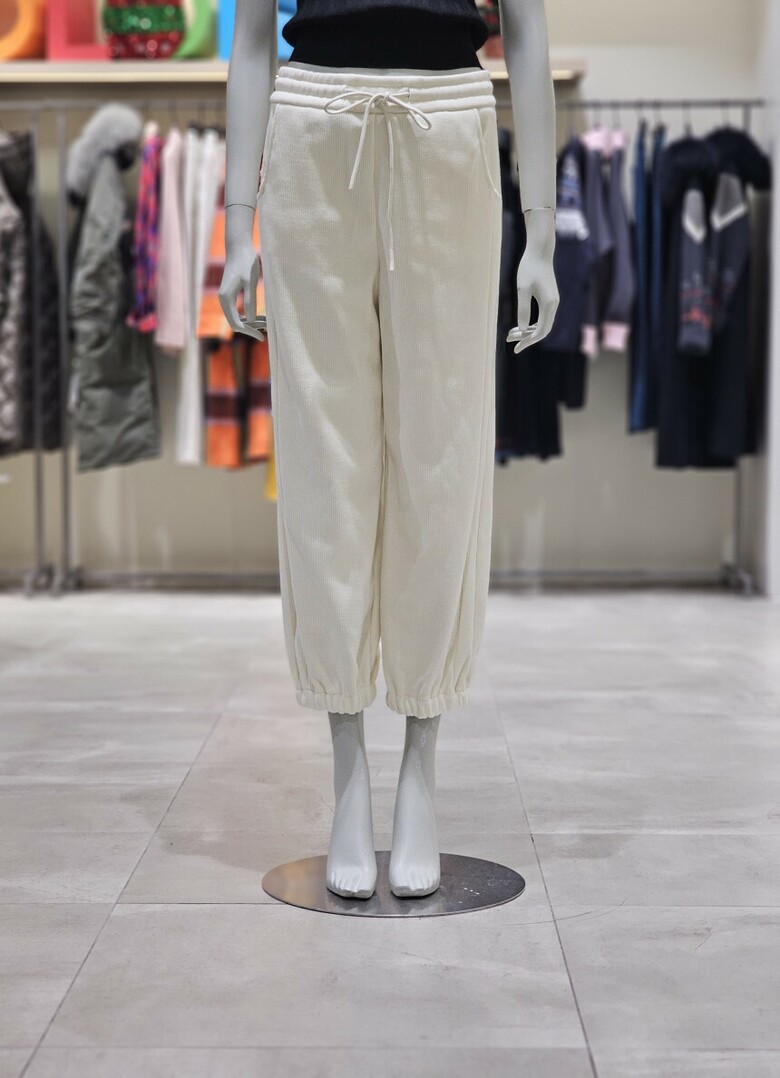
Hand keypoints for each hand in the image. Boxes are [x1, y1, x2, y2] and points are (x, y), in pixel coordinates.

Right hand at [219, 206, 265, 341]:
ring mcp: (227, 297)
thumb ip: (250, 301)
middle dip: (251, 327)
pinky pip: (239, 311)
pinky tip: (261, 315)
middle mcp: (224, 300)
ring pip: (238, 317)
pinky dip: (249, 314)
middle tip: (268, 327)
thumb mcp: (250, 282)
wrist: (238, 246)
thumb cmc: (245, 262)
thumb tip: (250, 320)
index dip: (249, 331)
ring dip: (251, 322)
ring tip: (267, 323)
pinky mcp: (232, 294)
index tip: (263, 335)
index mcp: (226, 299)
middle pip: (236, 323)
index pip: (236, 324)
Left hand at [506, 208, 558, 353]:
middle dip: (526, 338)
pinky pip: (541, 318)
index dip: (528, 342)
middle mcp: (553, 305)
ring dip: (526, 331)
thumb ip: (523, 309)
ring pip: (541, 325)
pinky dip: (530, 324)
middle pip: (542, 331)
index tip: (516, 348)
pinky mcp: (549, 299)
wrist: (540, 251)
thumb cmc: (529, 267)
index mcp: (548, 304)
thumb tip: (521, 329)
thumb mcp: (522, 288)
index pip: (540, 331)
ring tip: (509, 334)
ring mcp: (552, 302)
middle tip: (509, 341)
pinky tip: (518, 325)